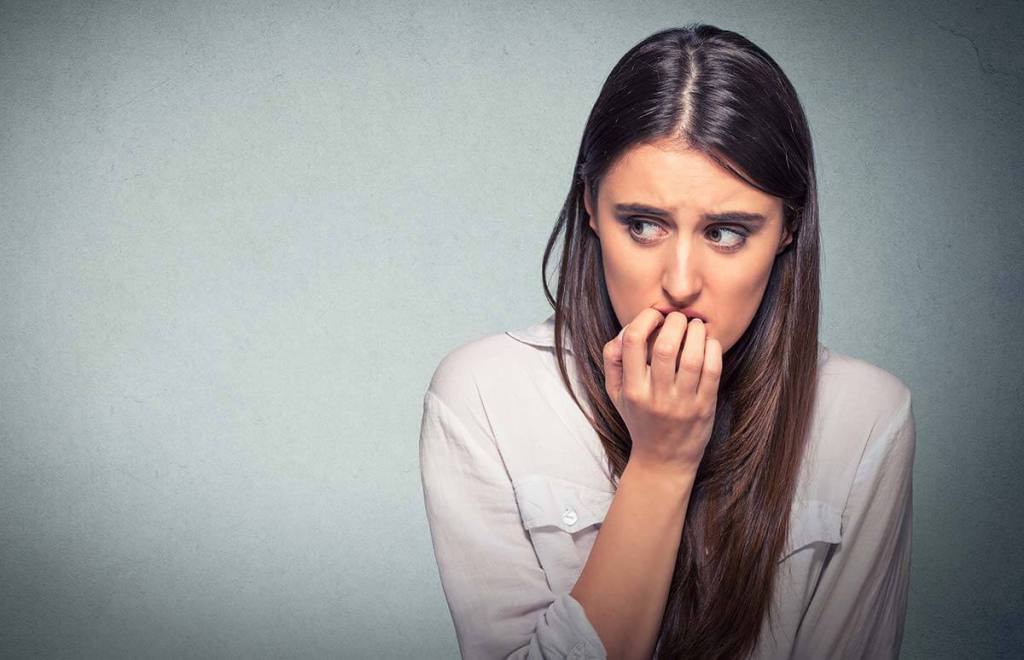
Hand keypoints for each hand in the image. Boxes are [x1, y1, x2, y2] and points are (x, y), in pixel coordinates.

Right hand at [602, 307, 722, 475]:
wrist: (663, 460)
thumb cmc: (640, 419)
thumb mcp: (615, 394)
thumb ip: (612, 361)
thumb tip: (623, 330)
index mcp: (631, 389)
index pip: (631, 342)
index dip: (644, 319)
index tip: (654, 316)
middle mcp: (655, 396)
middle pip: (665, 346)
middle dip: (674, 322)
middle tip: (678, 318)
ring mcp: (681, 403)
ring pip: (692, 356)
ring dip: (696, 332)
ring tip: (695, 325)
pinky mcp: (704, 407)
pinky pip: (712, 371)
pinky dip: (712, 349)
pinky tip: (708, 343)